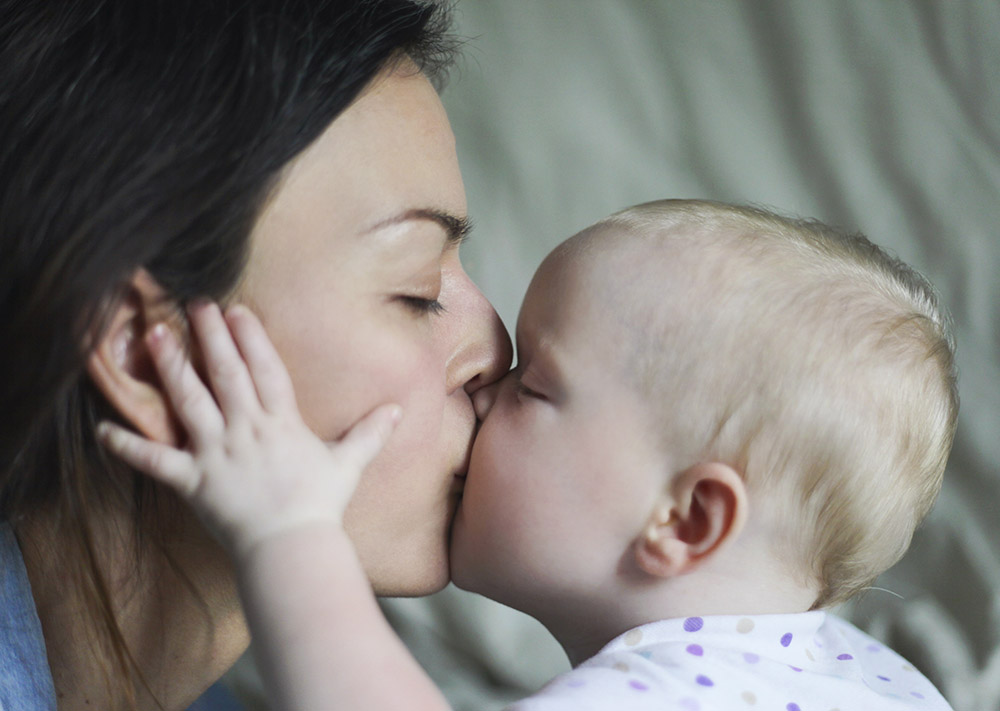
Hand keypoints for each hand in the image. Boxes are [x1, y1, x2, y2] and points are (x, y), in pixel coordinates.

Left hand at [97, 301, 400, 556]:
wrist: (293, 546)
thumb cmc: (321, 505)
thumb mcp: (349, 464)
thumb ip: (370, 433)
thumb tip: (399, 409)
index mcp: (281, 422)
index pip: (265, 369)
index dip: (251, 337)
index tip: (236, 310)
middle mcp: (246, 430)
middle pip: (225, 374)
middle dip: (209, 336)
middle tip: (192, 305)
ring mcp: (217, 454)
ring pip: (189, 403)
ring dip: (170, 368)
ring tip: (153, 336)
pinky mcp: (193, 482)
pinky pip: (156, 462)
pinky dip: (128, 447)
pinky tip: (102, 429)